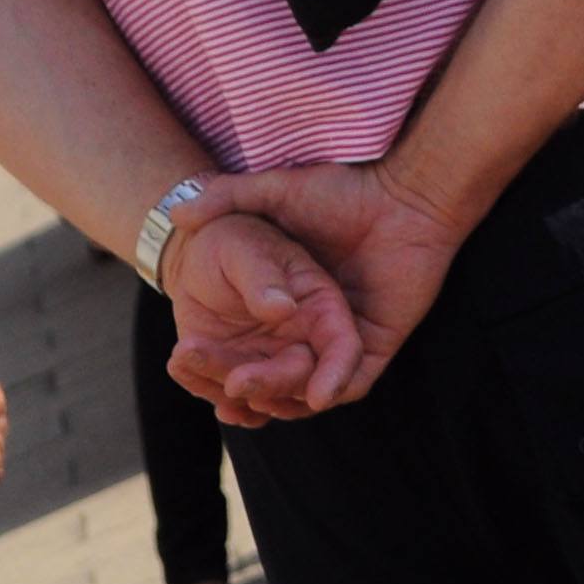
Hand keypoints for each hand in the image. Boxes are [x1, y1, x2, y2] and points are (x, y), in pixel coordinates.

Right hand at [177, 165, 468, 415]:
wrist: (404, 193)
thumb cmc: (342, 189)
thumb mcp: (276, 191)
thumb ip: (228, 197)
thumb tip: (179, 217)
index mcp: (287, 299)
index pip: (247, 343)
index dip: (216, 358)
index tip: (183, 359)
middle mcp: (312, 324)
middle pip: (272, 371)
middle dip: (243, 384)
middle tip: (218, 383)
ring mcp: (347, 336)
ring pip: (307, 386)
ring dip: (278, 394)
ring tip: (242, 389)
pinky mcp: (378, 343)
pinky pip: (352, 383)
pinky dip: (328, 392)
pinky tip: (304, 393)